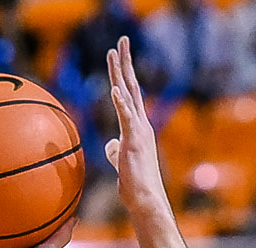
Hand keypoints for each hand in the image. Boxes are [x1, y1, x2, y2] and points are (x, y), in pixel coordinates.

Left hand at [103, 38, 168, 219]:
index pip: (129, 94)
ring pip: (128, 95)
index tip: (118, 55)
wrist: (145, 199)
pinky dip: (121, 103)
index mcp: (137, 127)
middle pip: (131, 86)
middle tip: (121, 40)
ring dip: (120, 73)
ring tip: (114, 52)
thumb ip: (116, 150)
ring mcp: (138, 131)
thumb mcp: (121, 162)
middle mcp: (141, 124)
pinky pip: (126, 119)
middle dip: (125, 62)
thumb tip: (110, 145)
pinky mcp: (134, 142)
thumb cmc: (134, 183)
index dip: (123, 73)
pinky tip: (115, 90)